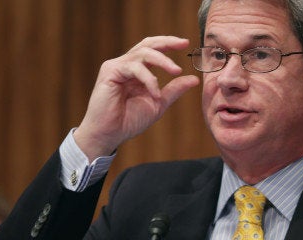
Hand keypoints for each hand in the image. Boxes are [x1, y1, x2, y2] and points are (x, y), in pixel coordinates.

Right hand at [73, 36, 199, 161]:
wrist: (109, 134)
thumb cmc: (129, 121)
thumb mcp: (158, 103)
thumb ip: (174, 90)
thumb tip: (194, 79)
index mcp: (137, 71)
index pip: (153, 50)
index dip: (168, 44)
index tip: (186, 44)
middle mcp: (126, 65)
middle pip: (147, 45)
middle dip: (167, 42)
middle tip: (184, 44)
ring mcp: (116, 66)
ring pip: (143, 53)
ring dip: (162, 61)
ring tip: (176, 71)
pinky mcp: (110, 71)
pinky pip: (134, 67)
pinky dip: (148, 79)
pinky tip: (155, 93)